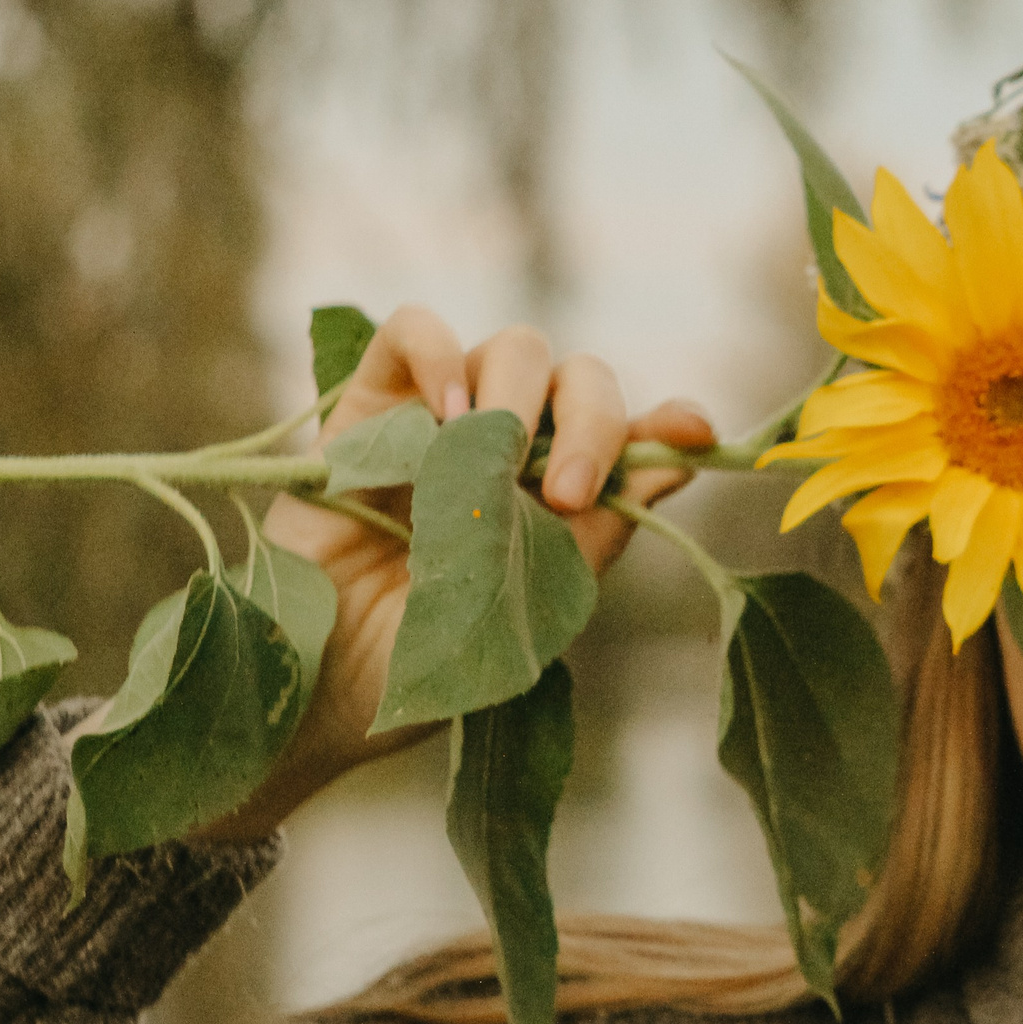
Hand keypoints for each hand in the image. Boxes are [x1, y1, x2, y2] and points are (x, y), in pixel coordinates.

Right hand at [196, 308, 716, 838]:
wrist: (325, 691)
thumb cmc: (433, 659)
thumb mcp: (536, 602)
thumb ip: (604, 527)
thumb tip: (685, 459)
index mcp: (564, 494)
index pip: (633, 431)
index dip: (668, 421)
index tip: (697, 435)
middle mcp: (516, 449)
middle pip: (581, 377)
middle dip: (593, 422)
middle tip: (564, 494)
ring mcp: (444, 421)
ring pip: (514, 350)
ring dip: (521, 395)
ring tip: (493, 459)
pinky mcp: (369, 407)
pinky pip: (412, 332)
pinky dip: (438, 351)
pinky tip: (446, 410)